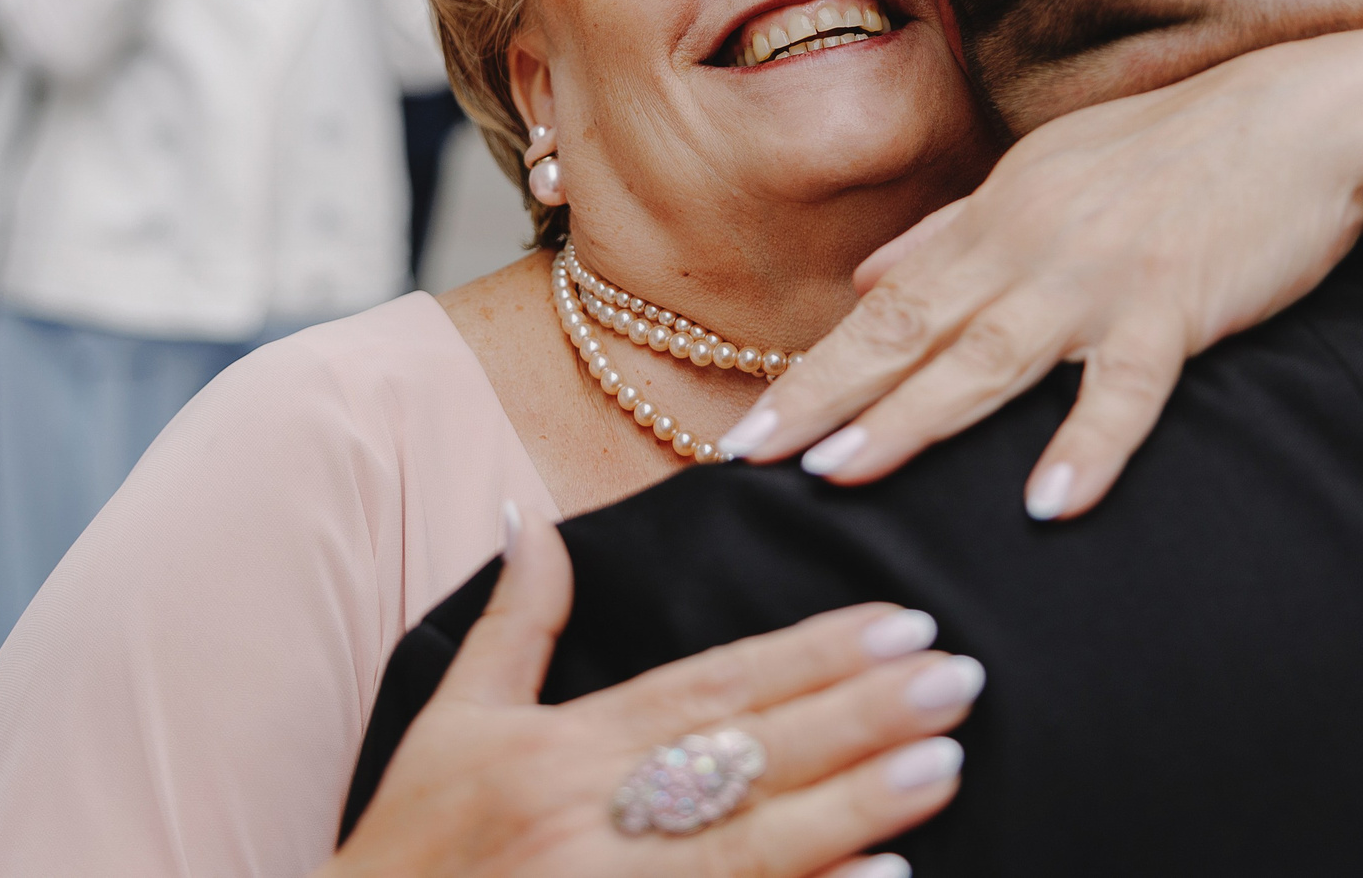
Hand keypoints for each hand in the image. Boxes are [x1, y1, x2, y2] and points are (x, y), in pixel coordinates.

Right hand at [325, 505, 976, 877]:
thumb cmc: (403, 857)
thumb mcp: (446, 730)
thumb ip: (513, 626)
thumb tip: (535, 518)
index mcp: (555, 750)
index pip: (708, 688)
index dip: (809, 655)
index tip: (898, 622)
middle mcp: (583, 818)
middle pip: (746, 757)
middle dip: (860, 712)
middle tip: (959, 676)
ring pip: (750, 847)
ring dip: (855, 804)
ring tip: (947, 764)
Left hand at [719, 34, 1362, 521]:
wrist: (1308, 119)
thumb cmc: (1180, 150)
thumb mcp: (1050, 171)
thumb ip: (955, 230)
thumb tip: (866, 276)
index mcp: (999, 215)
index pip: (887, 307)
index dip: (815, 369)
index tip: (745, 431)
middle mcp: (1031, 243)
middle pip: (911, 331)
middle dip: (826, 398)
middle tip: (750, 459)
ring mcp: (1102, 275)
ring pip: (989, 356)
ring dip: (914, 417)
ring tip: (845, 472)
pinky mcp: (1178, 303)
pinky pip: (1126, 387)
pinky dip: (1086, 444)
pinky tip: (1047, 503)